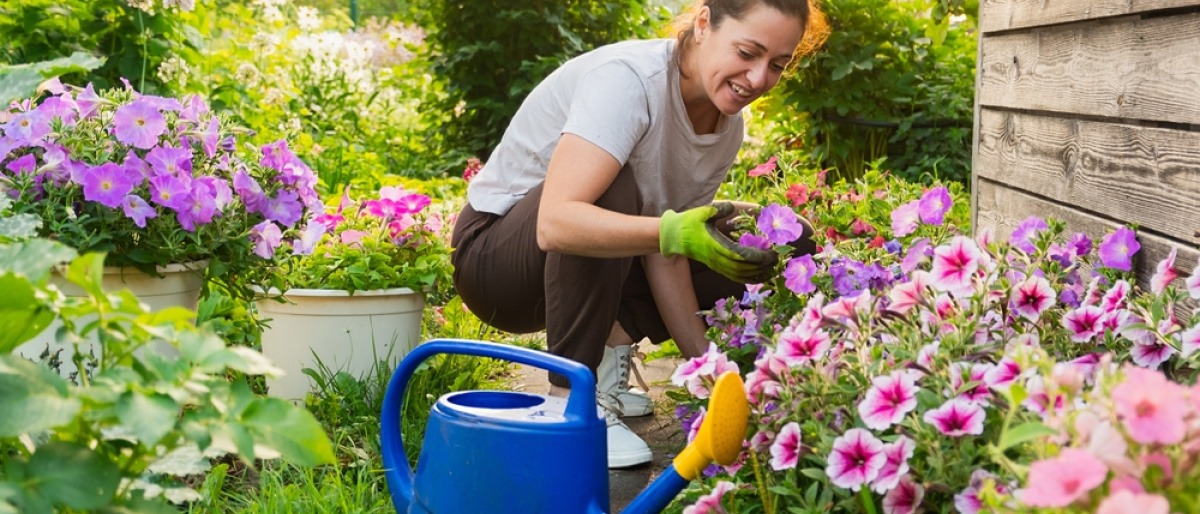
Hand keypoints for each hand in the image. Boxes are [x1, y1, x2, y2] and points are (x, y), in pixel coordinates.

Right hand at [659, 202, 776, 282]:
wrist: (672, 237)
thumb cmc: (688, 223)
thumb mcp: (702, 212)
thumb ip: (717, 210)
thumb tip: (731, 207)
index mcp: (715, 245)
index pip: (741, 255)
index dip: (758, 257)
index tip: (771, 253)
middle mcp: (716, 258)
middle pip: (743, 268)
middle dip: (762, 267)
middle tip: (777, 262)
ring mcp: (715, 264)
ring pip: (739, 275)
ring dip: (756, 275)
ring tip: (772, 273)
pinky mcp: (715, 266)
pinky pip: (733, 276)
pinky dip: (747, 278)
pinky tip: (757, 277)